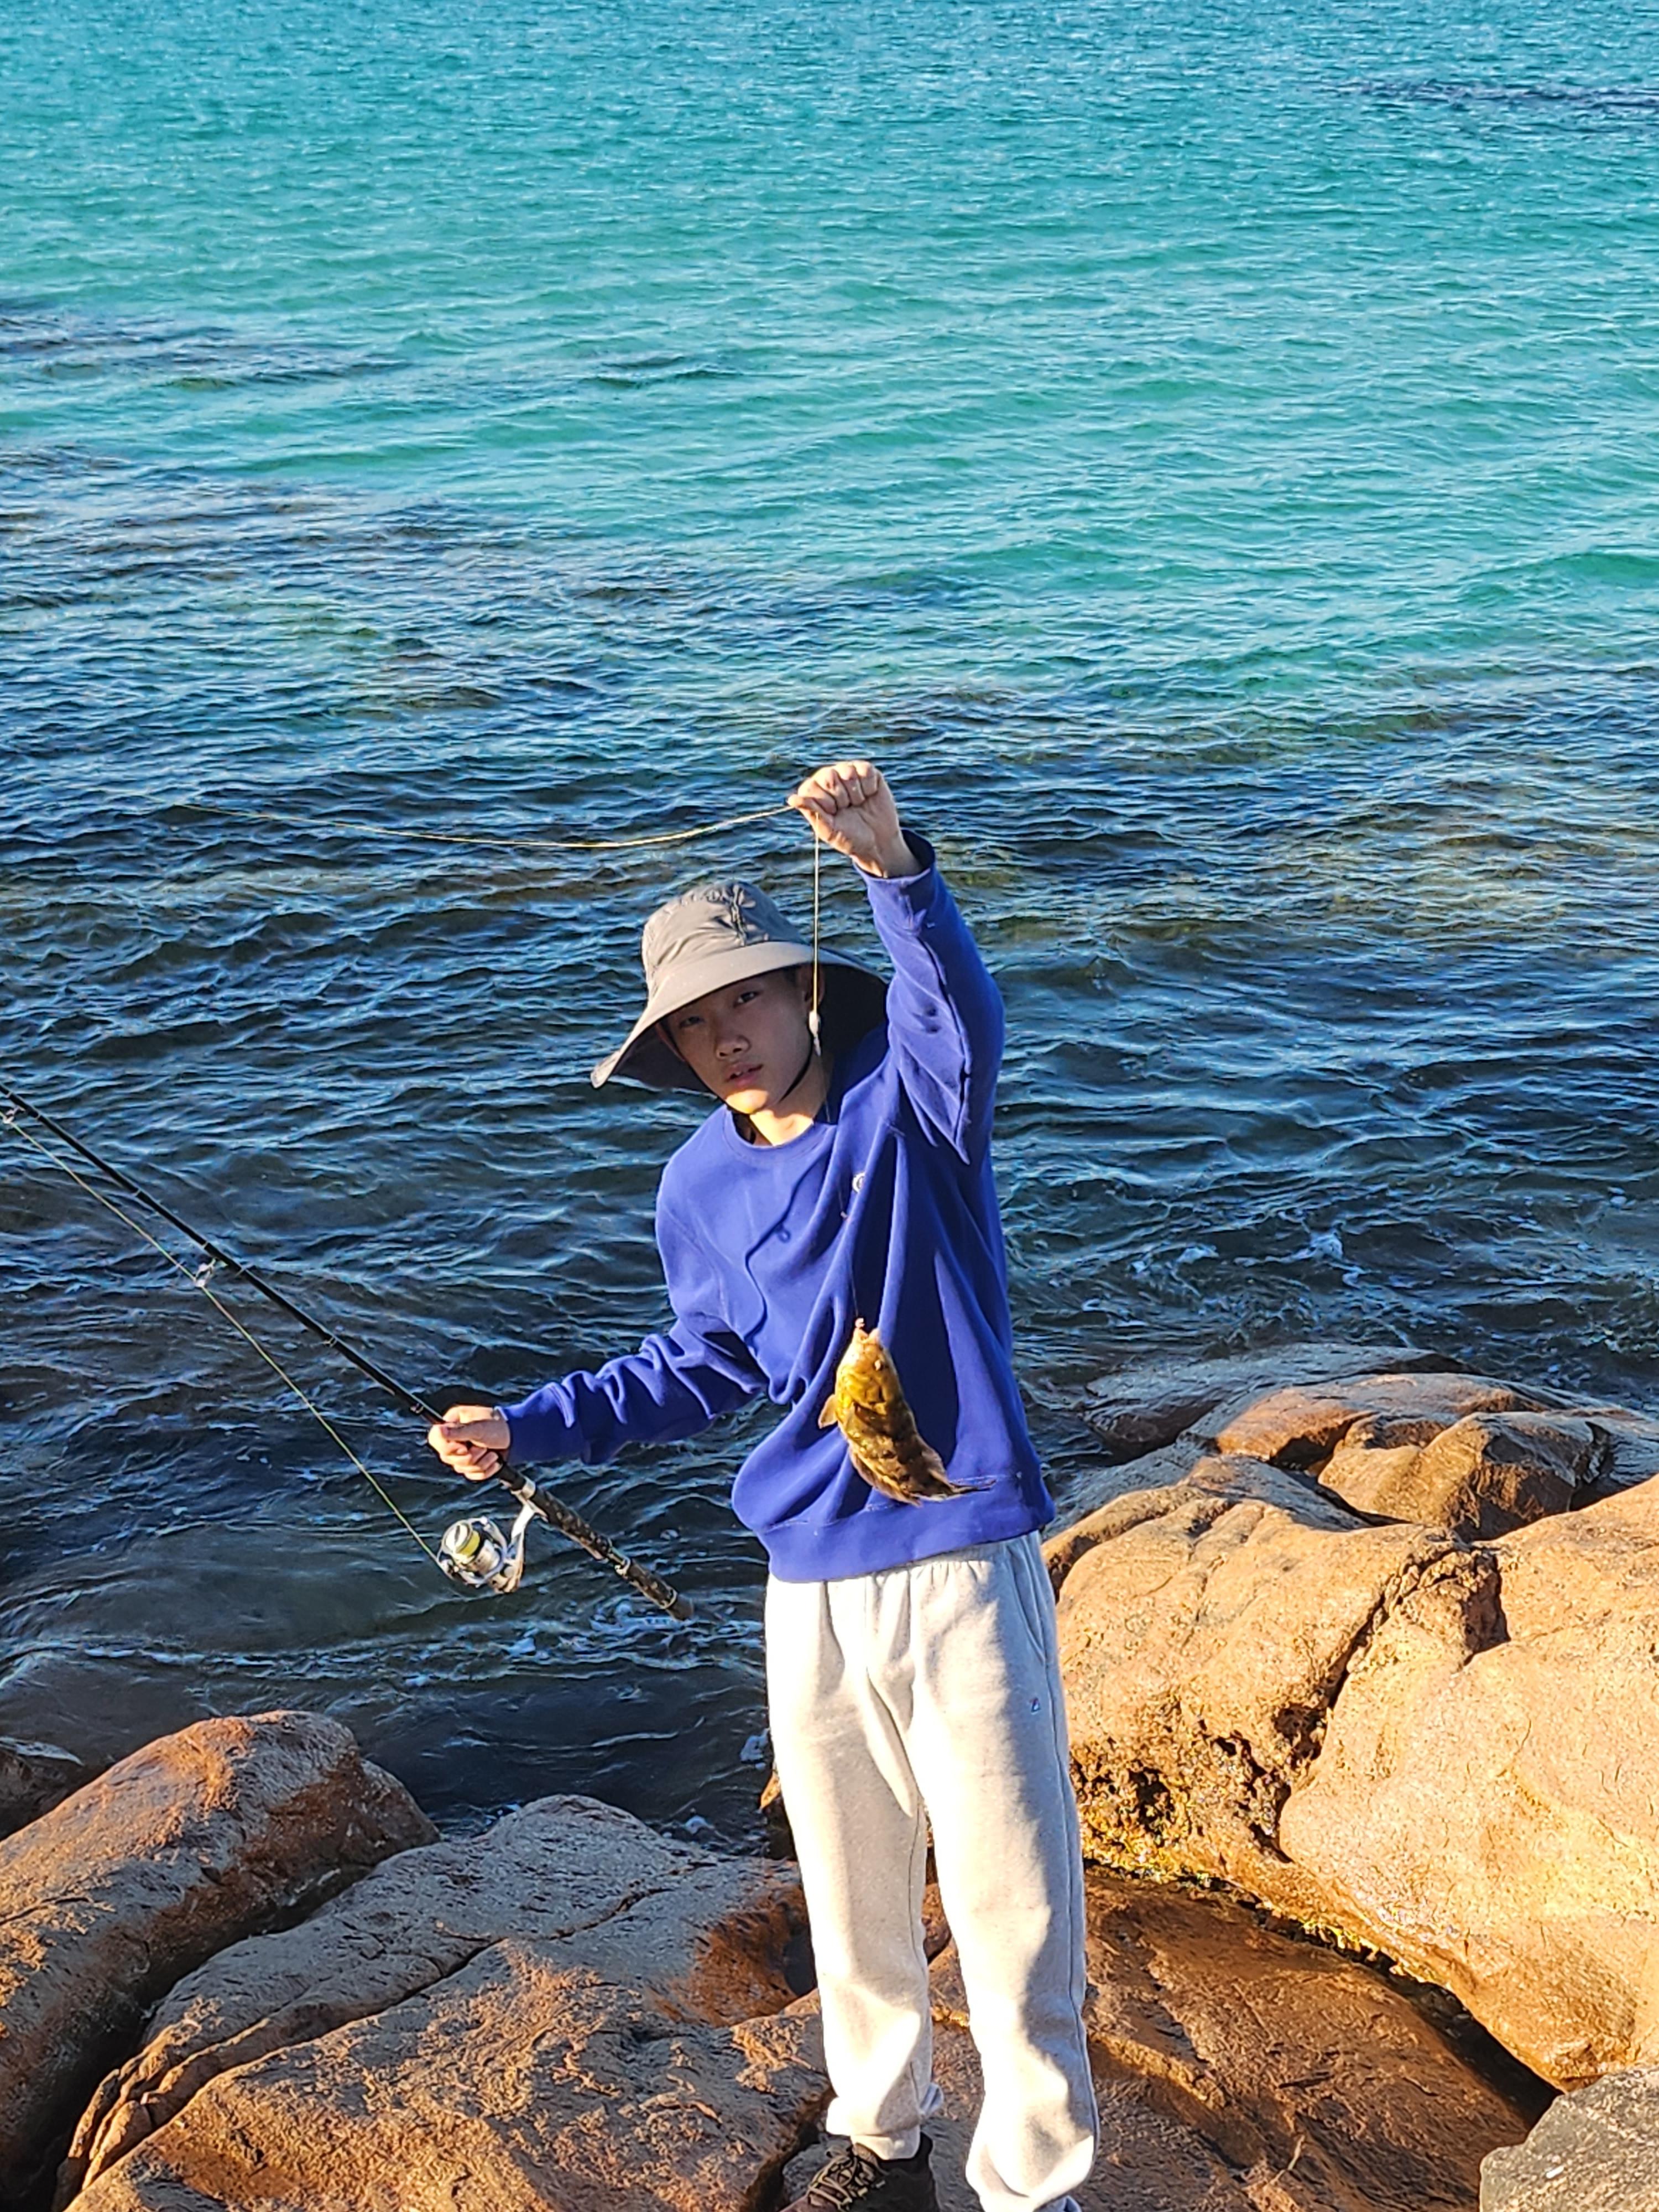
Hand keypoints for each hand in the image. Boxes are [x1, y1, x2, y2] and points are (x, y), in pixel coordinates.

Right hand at [427, 1403, 509, 1482]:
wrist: (517, 1437)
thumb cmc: (499, 1426)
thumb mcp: (478, 1428)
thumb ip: (457, 1432)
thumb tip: (438, 1431)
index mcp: (452, 1424)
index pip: (435, 1439)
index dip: (449, 1447)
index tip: (464, 1447)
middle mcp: (454, 1439)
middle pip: (448, 1458)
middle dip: (470, 1456)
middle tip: (483, 1447)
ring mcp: (462, 1453)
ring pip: (461, 1468)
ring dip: (480, 1462)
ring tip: (491, 1452)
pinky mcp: (472, 1464)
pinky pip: (472, 1475)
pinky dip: (486, 1470)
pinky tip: (494, 1460)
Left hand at [787, 760, 919, 878]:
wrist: (878, 841)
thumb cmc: (849, 837)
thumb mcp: (828, 830)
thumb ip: (811, 812)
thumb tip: (791, 799)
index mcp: (813, 792)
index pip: (811, 787)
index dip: (825, 802)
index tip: (834, 813)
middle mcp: (828, 778)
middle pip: (829, 776)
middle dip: (841, 798)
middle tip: (847, 809)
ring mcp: (847, 772)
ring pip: (848, 772)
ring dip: (856, 794)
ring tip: (858, 804)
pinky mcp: (866, 771)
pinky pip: (865, 770)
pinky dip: (869, 787)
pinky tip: (869, 796)